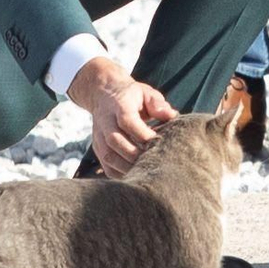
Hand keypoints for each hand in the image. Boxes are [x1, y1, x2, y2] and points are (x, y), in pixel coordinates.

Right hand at [67, 57, 179, 177]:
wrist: (104, 93)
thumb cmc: (131, 96)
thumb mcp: (146, 92)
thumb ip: (158, 104)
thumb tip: (171, 116)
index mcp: (119, 105)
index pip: (127, 121)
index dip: (142, 134)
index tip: (158, 141)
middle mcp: (105, 120)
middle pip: (115, 140)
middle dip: (135, 154)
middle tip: (154, 161)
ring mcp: (98, 135)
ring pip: (108, 155)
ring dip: (127, 167)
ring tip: (146, 170)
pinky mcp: (97, 147)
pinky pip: (106, 165)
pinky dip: (120, 174)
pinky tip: (135, 174)